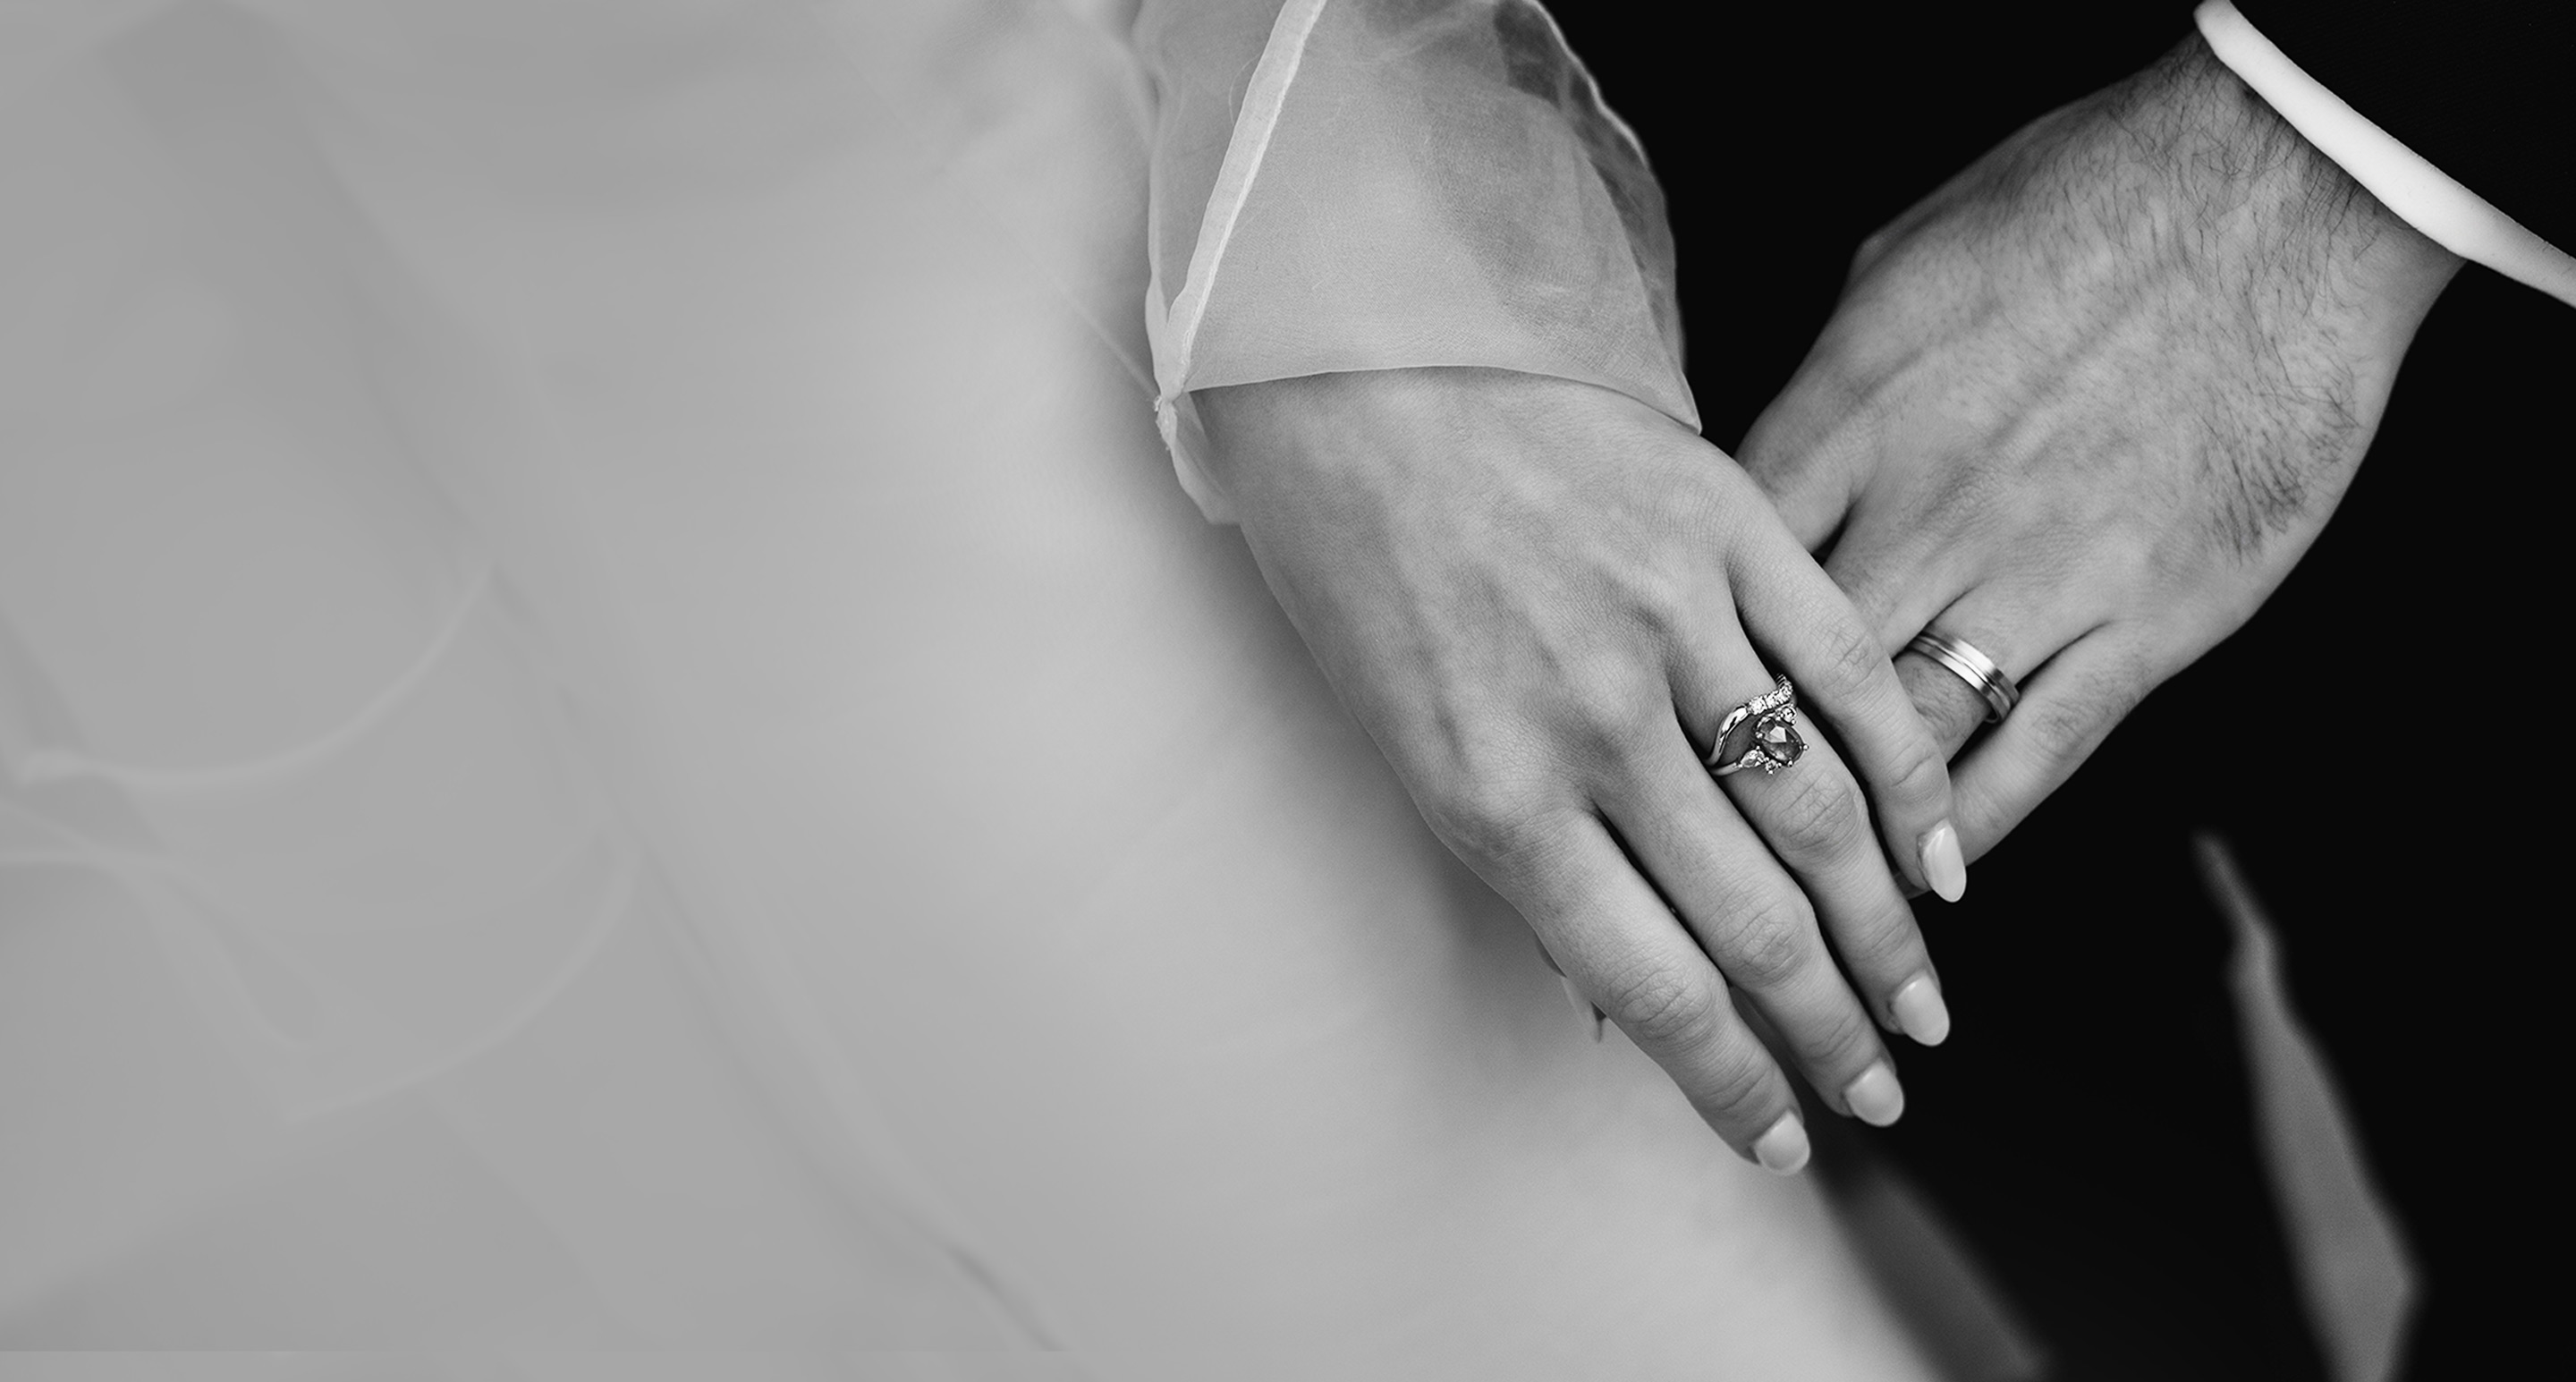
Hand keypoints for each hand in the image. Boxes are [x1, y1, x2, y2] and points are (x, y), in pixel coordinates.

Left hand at [1196, 367, 1960, 1170]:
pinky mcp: (1729, 527)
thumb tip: (1613, 962)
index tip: (1786, 1135)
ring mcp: (1672, 621)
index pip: (1654, 984)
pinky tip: (1943, 850)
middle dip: (1832, 1030)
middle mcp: (1592, 726)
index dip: (1735, 1081)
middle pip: (1757, 923)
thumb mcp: (1397, 731)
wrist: (1348, 353)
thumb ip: (1516, 844)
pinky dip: (1908, 773)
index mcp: (1492, 794)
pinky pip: (1849, 671)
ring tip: (1926, 1001)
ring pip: (1820, 814)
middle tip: (1884, 1086)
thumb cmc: (1351, 550)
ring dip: (1889, 930)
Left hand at [1738, 34, 2459, 859]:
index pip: (1718, 574)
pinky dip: (1976, 824)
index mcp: (1845, 416)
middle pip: (1790, 677)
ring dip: (1847, 833)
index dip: (1669, 658)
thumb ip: (1824, 385)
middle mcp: (1924, 509)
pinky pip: (2041, 749)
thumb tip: (1761, 466)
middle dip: (1731, 776)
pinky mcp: (2147, 619)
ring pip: (1905, 738)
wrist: (2271, 202)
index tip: (1638, 725)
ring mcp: (2036, 572)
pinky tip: (1932, 883)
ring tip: (1796, 907)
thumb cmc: (2080, 203)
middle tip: (1684, 857)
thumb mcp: (1898, 269)